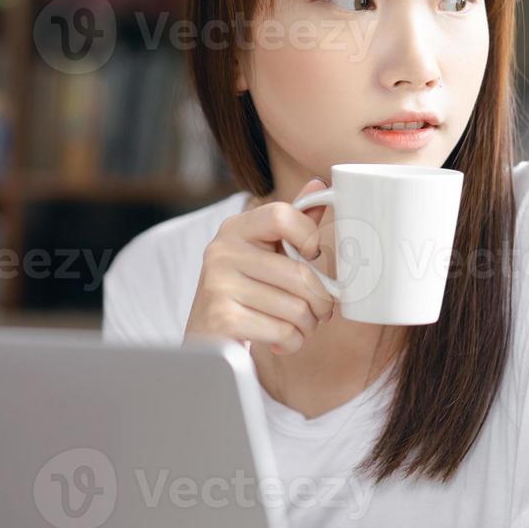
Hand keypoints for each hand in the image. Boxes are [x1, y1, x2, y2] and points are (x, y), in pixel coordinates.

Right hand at [183, 178, 336, 354]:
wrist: (207, 343)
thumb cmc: (246, 294)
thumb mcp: (265, 253)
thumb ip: (294, 221)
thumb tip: (321, 184)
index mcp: (235, 228)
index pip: (283, 215)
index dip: (309, 237)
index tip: (311, 257)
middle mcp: (222, 251)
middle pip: (300, 273)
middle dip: (321, 301)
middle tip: (319, 311)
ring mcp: (218, 285)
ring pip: (297, 308)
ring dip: (308, 326)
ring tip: (296, 326)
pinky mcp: (222, 320)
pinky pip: (284, 332)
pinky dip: (292, 343)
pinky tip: (280, 341)